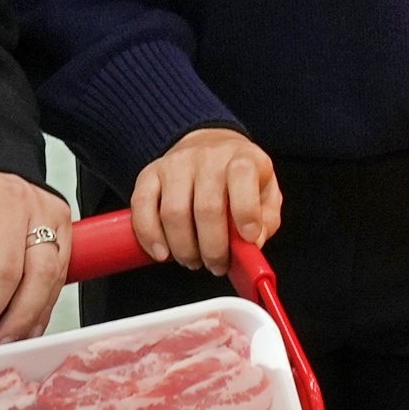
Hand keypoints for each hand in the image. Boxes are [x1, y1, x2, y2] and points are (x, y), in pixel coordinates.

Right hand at [133, 127, 281, 275]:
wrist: (208, 144)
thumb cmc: (239, 178)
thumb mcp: (266, 192)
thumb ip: (266, 219)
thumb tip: (253, 243)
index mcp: (242, 158)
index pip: (242, 176)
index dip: (246, 212)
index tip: (249, 238)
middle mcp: (208, 158)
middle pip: (206, 207)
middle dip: (213, 248)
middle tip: (217, 265)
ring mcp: (176, 164)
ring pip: (173, 213)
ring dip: (183, 248)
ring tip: (193, 261)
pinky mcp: (150, 173)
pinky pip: (142, 206)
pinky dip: (149, 235)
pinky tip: (161, 253)